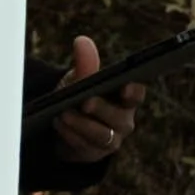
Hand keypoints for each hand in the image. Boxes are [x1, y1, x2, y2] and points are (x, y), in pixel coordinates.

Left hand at [50, 36, 143, 163]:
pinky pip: (85, 146)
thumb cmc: (81, 95)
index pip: (136, 95)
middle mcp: (124, 120)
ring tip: (63, 114)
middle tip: (86, 102)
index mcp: (126, 98)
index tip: (125, 88)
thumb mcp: (81, 79)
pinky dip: (70, 134)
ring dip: (81, 124)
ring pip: (102, 135)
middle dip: (102, 110)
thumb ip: (85, 64)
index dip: (133, 92)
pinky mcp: (95, 153)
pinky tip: (58, 123)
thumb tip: (82, 41)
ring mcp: (112, 139)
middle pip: (119, 118)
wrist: (67, 122)